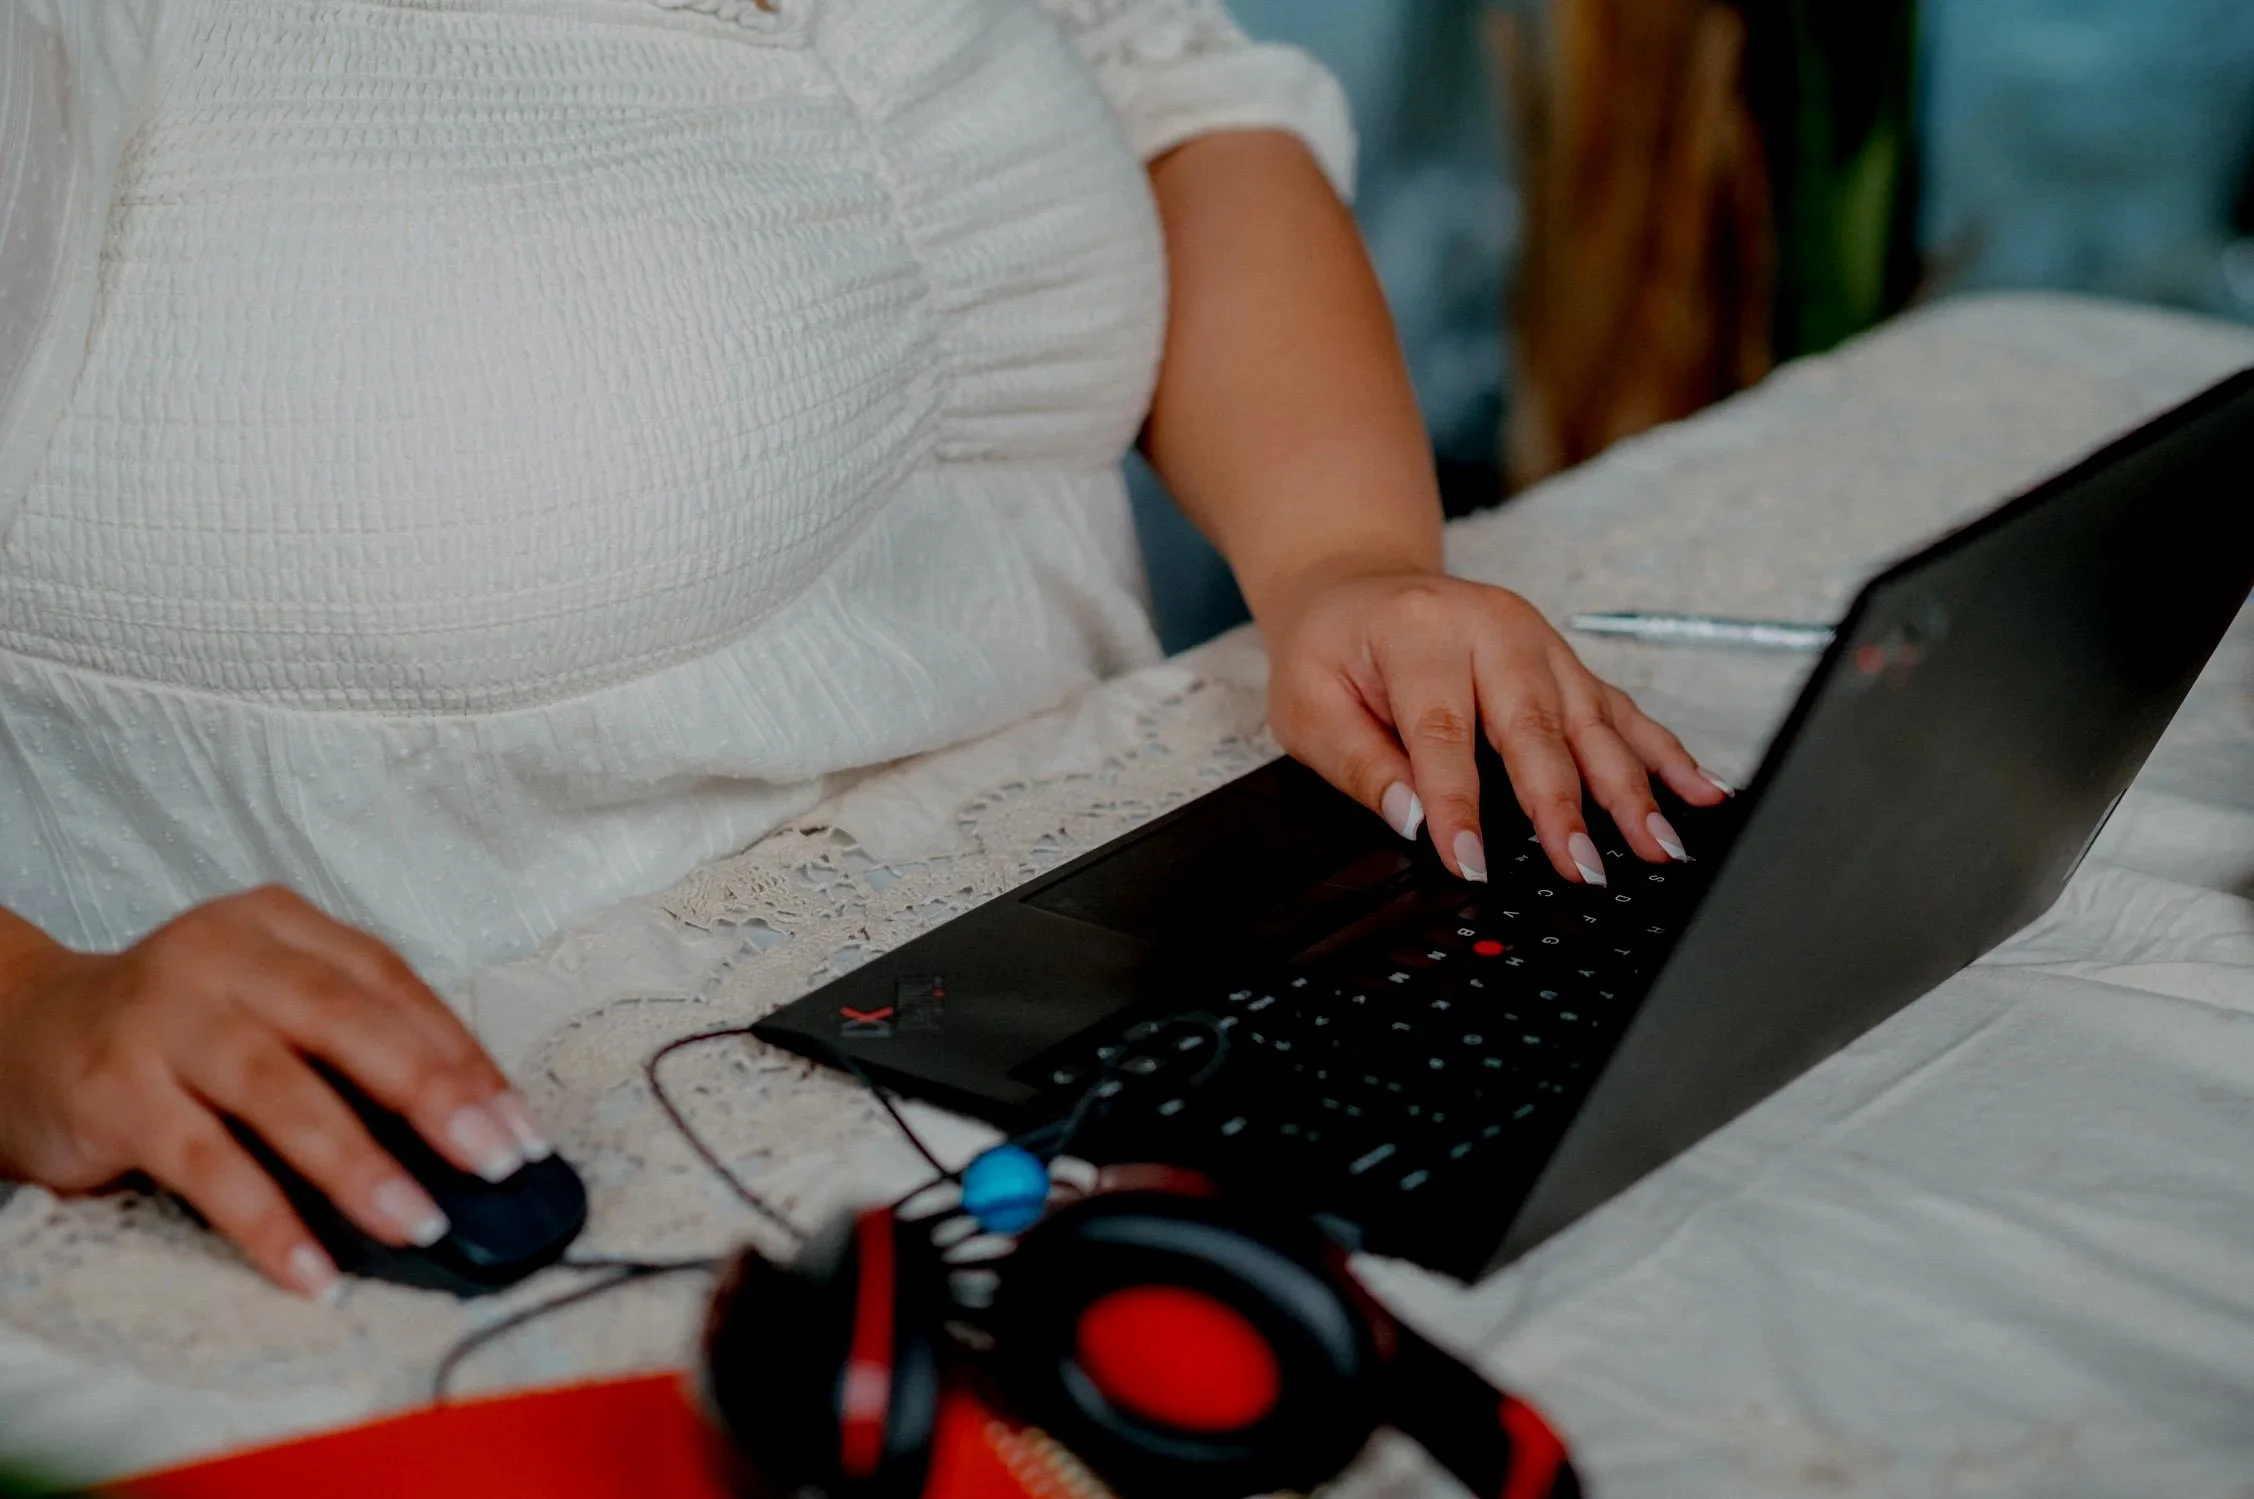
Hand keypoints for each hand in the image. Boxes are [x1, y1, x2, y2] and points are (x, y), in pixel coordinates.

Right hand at [0, 888, 546, 1299]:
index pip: (392, 986)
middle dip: (433, 1096)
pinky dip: (267, 1220)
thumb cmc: (178, 1030)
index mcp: (279, 926)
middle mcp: (222, 957)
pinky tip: (315, 1267)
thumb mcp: (267, 1007)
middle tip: (495, 1161)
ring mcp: (163, 1021)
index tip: (520, 1125)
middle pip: (347, 1024)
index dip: (463, 1056)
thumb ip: (352, 1046)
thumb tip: (467, 1131)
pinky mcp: (114, 1092)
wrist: (21, 1034)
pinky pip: (205, 1164)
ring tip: (419, 1222)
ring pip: (281, 1092)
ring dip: (359, 1164)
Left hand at [1263, 567, 1729, 886]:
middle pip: (1535, 726)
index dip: (1458, 803)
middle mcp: (1492, 629)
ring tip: (1660, 845)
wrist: (1359, 585)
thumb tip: (1413, 819)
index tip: (1472, 863)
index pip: (1442, 731)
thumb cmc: (1334, 648)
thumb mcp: (1308, 704)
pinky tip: (1701, 791)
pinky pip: (1621, 710)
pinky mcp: (1565, 662)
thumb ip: (1358, 762)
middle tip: (1586, 868)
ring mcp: (1539, 642)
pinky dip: (1663, 754)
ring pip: (1592, 722)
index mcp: (1419, 633)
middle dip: (1564, 804)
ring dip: (1631, 788)